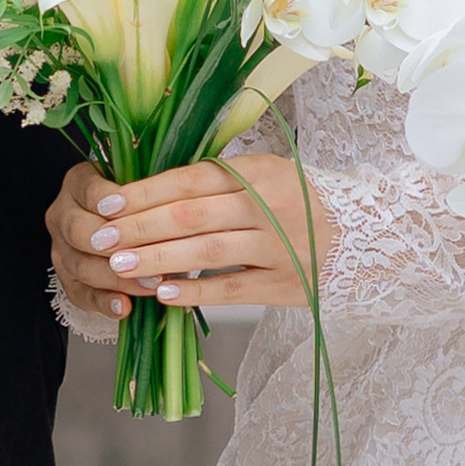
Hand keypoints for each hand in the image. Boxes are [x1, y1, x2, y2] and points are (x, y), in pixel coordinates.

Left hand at [53, 153, 321, 326]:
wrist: (363, 237)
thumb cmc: (296, 201)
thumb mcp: (263, 174)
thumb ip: (214, 180)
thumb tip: (146, 189)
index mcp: (257, 171)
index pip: (190, 178)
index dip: (145, 192)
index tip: (106, 203)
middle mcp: (267, 205)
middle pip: (190, 215)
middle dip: (139, 228)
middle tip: (100, 240)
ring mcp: (278, 246)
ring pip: (206, 252)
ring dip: (158, 259)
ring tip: (120, 267)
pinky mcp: (284, 283)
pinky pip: (231, 289)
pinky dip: (195, 291)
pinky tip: (163, 294)